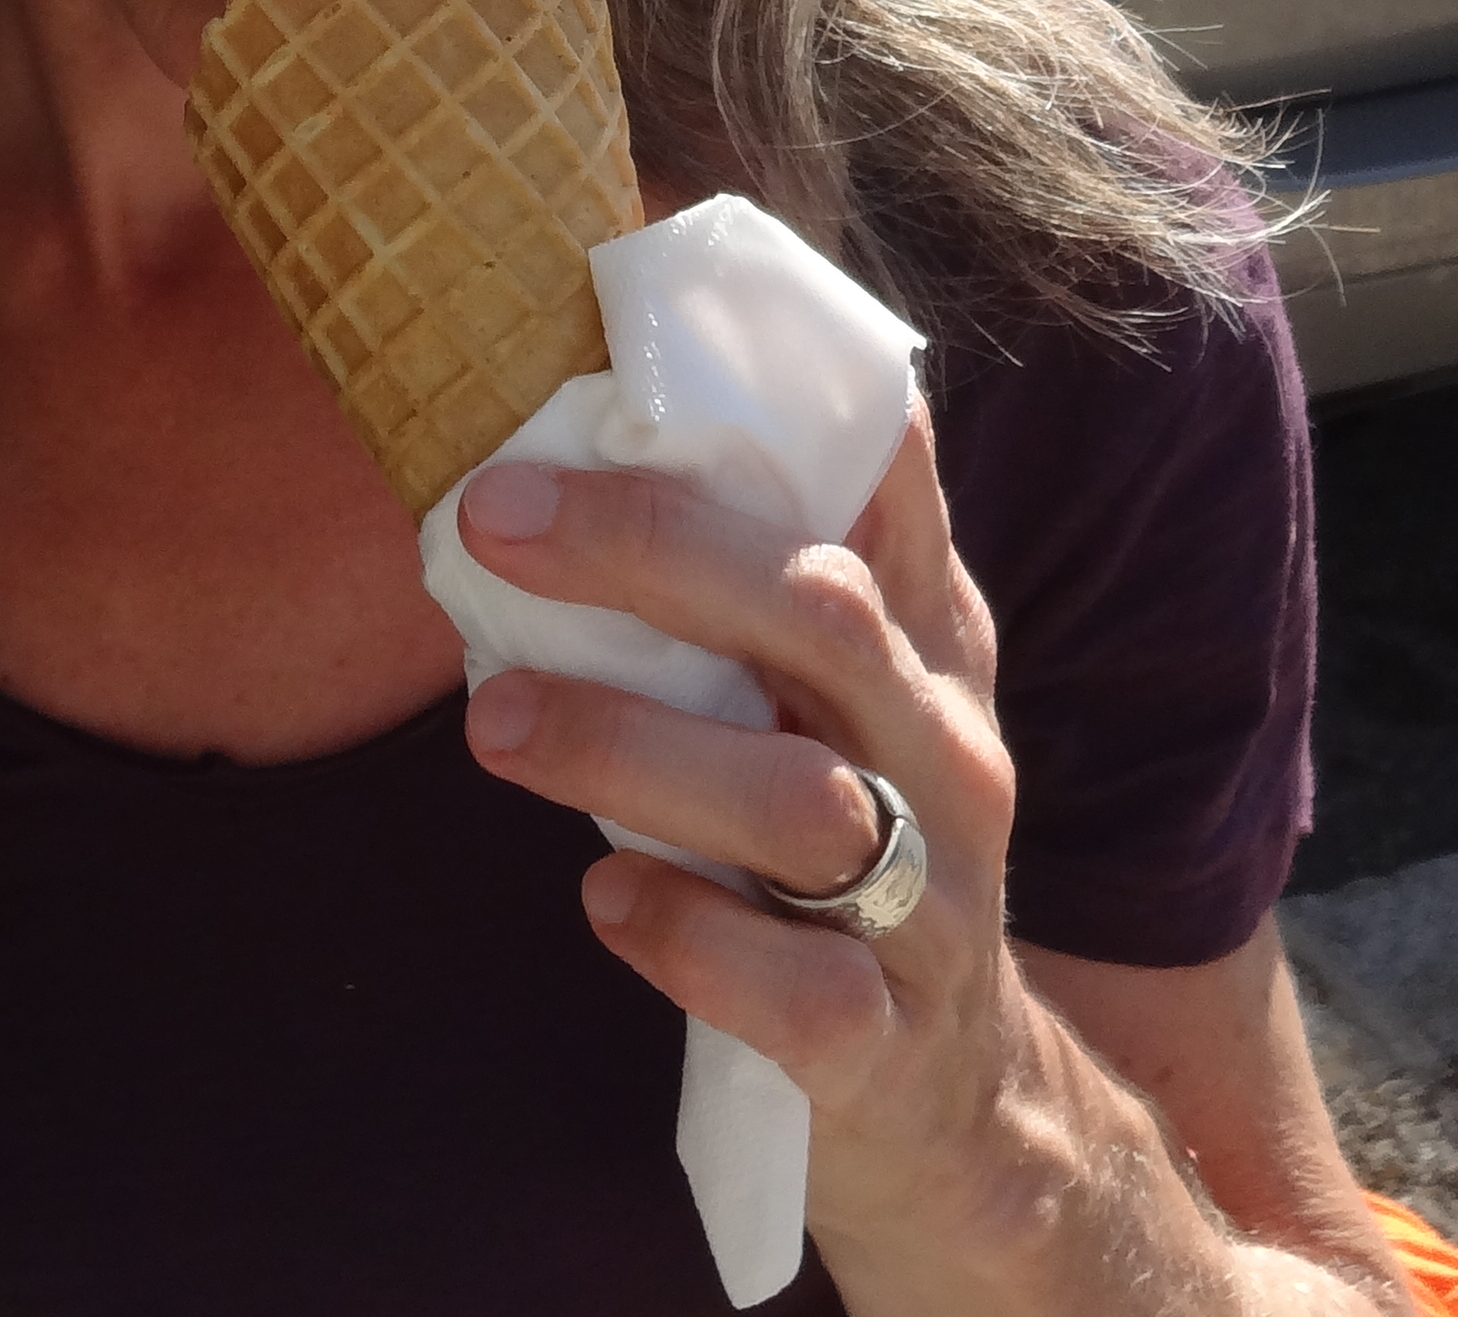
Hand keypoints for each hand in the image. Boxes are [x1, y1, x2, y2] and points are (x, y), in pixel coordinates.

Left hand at [449, 412, 1085, 1293]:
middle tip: (490, 522)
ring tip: (494, 724)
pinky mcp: (887, 1043)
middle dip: (651, 552)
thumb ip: (765, 581)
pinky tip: (605, 898)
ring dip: (630, 748)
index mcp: (930, 646)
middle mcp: (949, 754)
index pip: (880, 483)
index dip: (764, 399)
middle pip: (824, 615)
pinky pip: (799, 986)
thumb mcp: (845, 707)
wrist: (967, 1117)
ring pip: (804, 803)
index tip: (609, 339)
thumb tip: (605, 424)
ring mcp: (933, 905)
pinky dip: (688, 937)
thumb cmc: (858, 863)